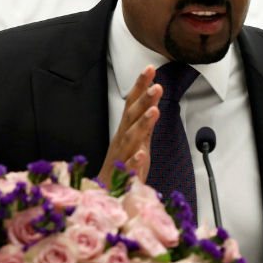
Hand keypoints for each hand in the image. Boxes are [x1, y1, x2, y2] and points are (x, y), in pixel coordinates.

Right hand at [98, 65, 162, 182]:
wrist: (106, 193)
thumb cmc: (124, 164)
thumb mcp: (137, 139)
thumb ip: (144, 121)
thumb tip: (153, 100)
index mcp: (126, 129)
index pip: (133, 103)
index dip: (140, 86)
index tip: (150, 68)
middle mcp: (122, 140)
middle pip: (132, 117)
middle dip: (144, 100)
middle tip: (157, 86)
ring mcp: (122, 157)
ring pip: (131, 139)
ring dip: (142, 124)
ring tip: (153, 111)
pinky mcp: (124, 177)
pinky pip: (129, 169)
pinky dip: (134, 162)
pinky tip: (141, 155)